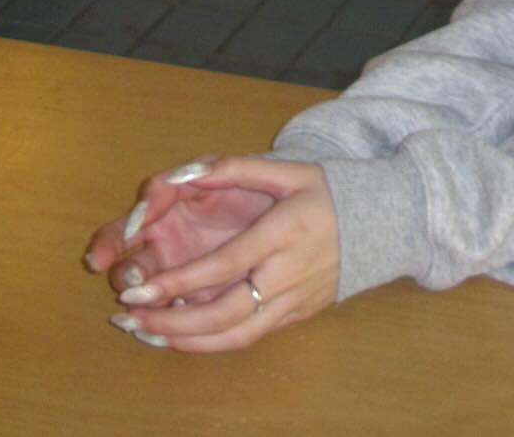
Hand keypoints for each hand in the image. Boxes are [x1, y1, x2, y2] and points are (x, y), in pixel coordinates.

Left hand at [84, 157, 339, 352]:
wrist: (384, 222)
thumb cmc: (331, 190)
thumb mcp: (290, 169)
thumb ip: (238, 168)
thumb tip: (190, 172)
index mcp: (283, 233)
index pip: (224, 266)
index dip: (178, 282)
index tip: (138, 289)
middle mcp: (287, 274)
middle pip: (224, 313)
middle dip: (171, 321)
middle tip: (130, 318)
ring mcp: (294, 301)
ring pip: (234, 336)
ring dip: (186, 341)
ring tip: (146, 334)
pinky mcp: (297, 317)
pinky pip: (249, 339)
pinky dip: (210, 344)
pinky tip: (182, 338)